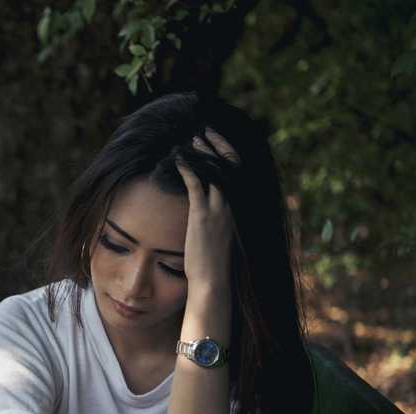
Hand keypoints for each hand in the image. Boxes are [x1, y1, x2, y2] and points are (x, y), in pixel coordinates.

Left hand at [175, 128, 238, 290]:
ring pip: (213, 171)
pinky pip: (196, 186)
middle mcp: (231, 206)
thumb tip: (207, 204)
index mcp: (237, 208)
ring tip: (190, 140)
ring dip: (201, 152)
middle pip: (229, 164)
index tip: (215, 138)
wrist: (212, 281)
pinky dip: (187, 169)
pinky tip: (177, 160)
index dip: (227, 151)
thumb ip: (218, 215)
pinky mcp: (202, 217)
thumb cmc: (212, 261)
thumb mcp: (219, 233)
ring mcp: (218, 210)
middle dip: (217, 144)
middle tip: (203, 130)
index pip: (237, 171)